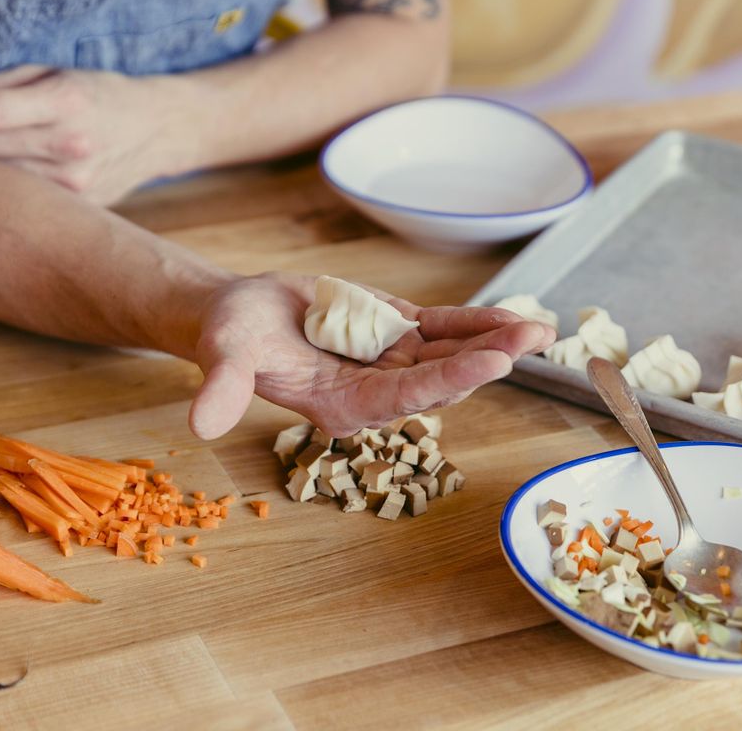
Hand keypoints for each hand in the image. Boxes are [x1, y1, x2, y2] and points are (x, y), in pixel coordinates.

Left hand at [0, 66, 196, 203]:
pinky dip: (9, 187)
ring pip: (0, 180)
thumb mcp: (52, 72)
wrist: (156, 129)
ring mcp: (79, 181)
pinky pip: (26, 200)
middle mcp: (73, 144)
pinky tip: (11, 176)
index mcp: (66, 101)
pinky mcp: (81, 206)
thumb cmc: (95, 93)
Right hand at [187, 272, 554, 438]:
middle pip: (439, 377)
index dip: (447, 380)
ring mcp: (390, 361)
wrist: (238, 317)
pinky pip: (443, 328)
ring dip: (493, 340)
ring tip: (540, 328)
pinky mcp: (396, 333)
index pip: (402, 396)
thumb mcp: (223, 357)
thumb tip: (201, 424)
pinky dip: (476, 322)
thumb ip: (222, 388)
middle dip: (487, 360)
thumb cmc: (229, 337)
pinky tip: (513, 317)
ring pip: (450, 352)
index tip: (491, 363)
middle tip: (530, 341)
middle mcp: (375, 390)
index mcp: (342, 406)